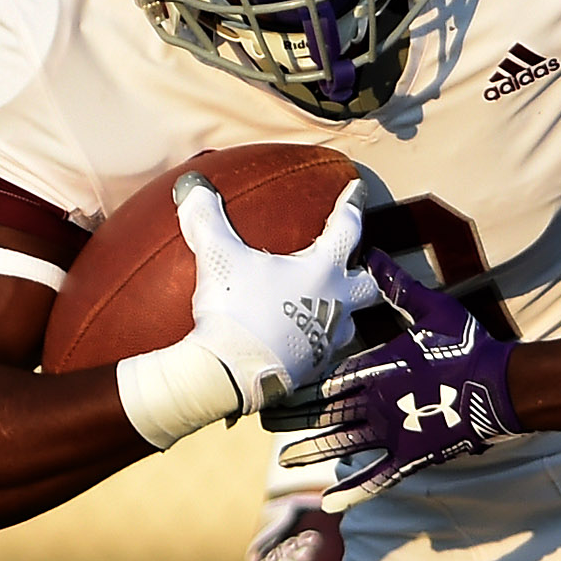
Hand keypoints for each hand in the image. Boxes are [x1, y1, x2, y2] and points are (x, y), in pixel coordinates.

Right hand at [174, 173, 379, 410]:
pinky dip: (318, 341)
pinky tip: (303, 340)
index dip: (352, 204)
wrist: (231, 373)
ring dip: (344, 310)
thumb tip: (193, 187)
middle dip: (364, 270)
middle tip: (354, 263)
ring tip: (329, 305)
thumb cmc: (234, 311)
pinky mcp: (315, 367)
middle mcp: (336, 303)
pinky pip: (326, 350)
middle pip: (368, 283)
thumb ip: (207, 220)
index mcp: (322, 271)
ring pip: (351, 321)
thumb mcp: (218, 258)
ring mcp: (328, 339)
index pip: (347, 228)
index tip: (357, 189)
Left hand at [267, 251, 521, 510]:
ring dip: (312, 452)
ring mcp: (392, 432)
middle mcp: (376, 402)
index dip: (302, 385)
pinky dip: (353, 491)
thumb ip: (398, 287)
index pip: (329, 379)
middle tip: (263, 421)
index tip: (276, 386)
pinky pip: (377, 477)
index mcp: (378, 367)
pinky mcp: (411, 455)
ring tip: (285, 461)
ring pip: (342, 444)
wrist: (501, 386)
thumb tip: (372, 254)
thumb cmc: (468, 345)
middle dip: (294, 417)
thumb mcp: (433, 309)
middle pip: (325, 412)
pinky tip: (328, 503)